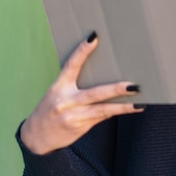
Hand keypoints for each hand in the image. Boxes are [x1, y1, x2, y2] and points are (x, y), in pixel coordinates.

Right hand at [19, 33, 144, 154]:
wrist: (37, 137)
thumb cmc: (52, 108)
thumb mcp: (57, 92)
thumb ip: (75, 84)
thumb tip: (104, 72)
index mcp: (59, 87)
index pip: (71, 65)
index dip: (82, 51)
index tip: (94, 38)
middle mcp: (66, 101)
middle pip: (94, 93)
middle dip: (115, 89)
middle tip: (133, 85)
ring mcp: (74, 115)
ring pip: (103, 109)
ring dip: (123, 106)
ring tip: (139, 102)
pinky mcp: (80, 126)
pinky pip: (103, 117)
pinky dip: (118, 111)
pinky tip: (133, 108)